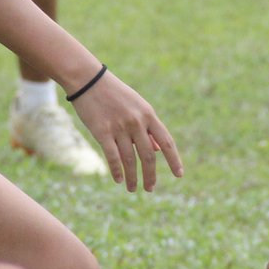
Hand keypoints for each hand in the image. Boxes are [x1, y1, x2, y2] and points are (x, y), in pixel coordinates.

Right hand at [69, 69, 182, 193]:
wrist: (89, 80)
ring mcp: (119, 127)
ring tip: (133, 189)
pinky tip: (118, 180)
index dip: (174, 160)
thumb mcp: (137, 106)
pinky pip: (112, 156)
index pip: (166, 142)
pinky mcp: (102, 131)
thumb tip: (159, 150)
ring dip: (132, 177)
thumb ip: (148, 128)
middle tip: (150, 189)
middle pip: (148, 156)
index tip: (179, 175)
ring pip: (130, 159)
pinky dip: (117, 170)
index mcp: (148, 115)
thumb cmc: (115, 94)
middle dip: (150, 175)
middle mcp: (137, 122)